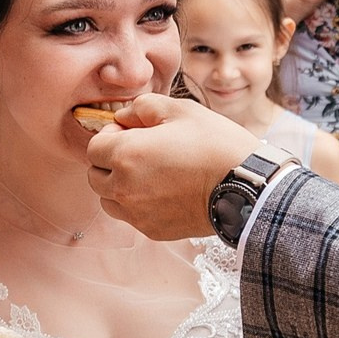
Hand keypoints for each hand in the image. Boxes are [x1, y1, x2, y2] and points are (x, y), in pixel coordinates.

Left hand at [85, 92, 261, 238]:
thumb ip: (143, 107)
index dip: (110, 137)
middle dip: (110, 163)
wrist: (244, 188)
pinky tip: (164, 192)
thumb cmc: (215, 144)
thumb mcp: (180, 110)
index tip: (130, 133)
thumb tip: (124, 116)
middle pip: (95, 177)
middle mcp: (124, 188)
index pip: (93, 148)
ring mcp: (136, 213)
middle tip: (139, 153)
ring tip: (149, 175)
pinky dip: (138, 205)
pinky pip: (131, 216)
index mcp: (125, 155)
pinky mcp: (152, 230)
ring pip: (109, 200)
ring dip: (119, 186)